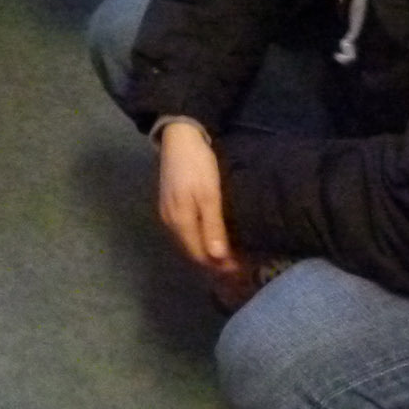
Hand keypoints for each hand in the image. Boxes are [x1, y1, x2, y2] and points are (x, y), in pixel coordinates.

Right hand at [157, 120, 235, 271]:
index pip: (199, 255)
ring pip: (187, 243)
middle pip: (191, 252)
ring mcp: (167, 214)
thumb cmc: (198, 165)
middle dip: (213, 263)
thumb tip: (218, 257)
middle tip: (239, 266)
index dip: (219, 266)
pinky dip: (198, 240)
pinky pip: (184, 233)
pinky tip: (211, 238)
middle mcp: (170, 223)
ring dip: (206, 252)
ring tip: (228, 256)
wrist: (179, 138)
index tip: (241, 270)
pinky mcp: (168, 206)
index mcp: (180, 221)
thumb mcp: (209, 194)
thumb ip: (213, 226)